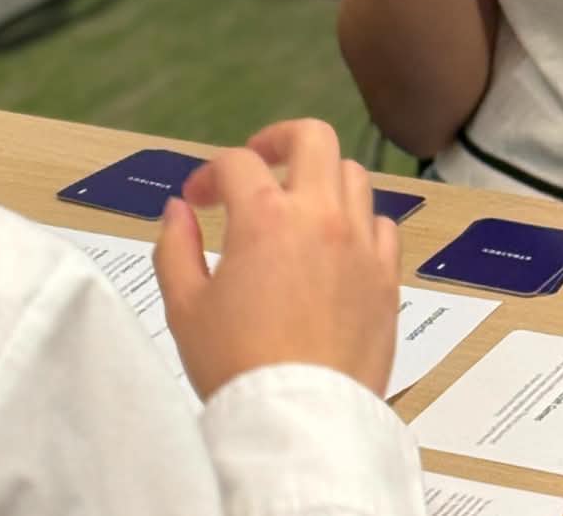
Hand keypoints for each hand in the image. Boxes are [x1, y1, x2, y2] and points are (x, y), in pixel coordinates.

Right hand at [153, 119, 401, 401]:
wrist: (298, 424)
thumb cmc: (238, 369)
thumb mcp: (184, 308)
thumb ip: (175, 247)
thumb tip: (179, 211)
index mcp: (266, 217)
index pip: (237, 162)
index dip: (210, 173)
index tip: (199, 199)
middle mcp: (320, 217)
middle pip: (313, 137)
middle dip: (281, 139)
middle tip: (261, 161)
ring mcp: (361, 244)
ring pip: (353, 176)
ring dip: (322, 180)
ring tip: (299, 207)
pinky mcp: (387, 277)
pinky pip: (382, 226)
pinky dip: (360, 223)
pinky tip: (338, 245)